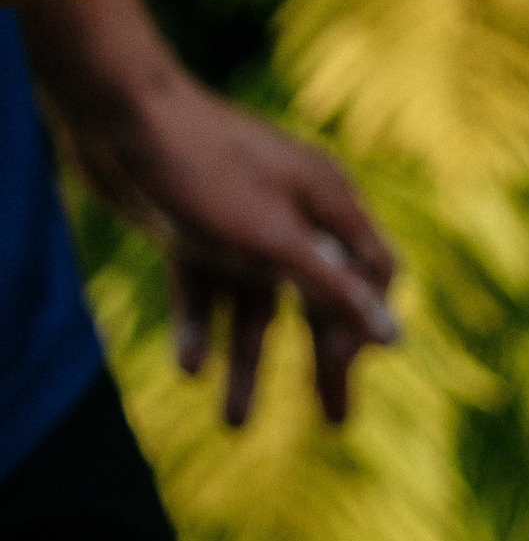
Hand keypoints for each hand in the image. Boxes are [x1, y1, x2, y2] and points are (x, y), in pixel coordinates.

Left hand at [83, 72, 398, 424]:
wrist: (120, 117)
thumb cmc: (206, 173)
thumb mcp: (274, 242)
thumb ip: (335, 289)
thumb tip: (396, 337)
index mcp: (332, 205)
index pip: (372, 278)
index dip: (363, 329)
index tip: (342, 377)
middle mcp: (297, 214)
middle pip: (321, 299)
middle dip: (322, 361)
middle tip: (335, 423)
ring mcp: (245, 222)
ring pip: (258, 304)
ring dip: (248, 361)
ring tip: (235, 423)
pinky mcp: (197, 229)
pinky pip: (209, 289)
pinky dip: (201, 325)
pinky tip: (189, 368)